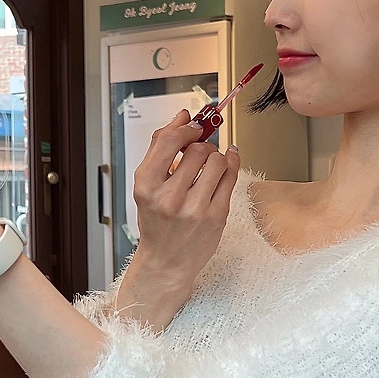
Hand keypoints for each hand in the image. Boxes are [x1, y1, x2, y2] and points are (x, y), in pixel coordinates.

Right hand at [115, 109, 239, 328]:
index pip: (169, 141)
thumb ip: (161, 149)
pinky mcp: (216, 216)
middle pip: (198, 149)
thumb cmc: (157, 222)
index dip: (184, 128)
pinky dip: (232, 163)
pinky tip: (228, 162)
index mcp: (146, 186)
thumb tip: (182, 116)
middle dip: (202, 145)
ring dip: (216, 156)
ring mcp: (195, 208)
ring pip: (218, 160)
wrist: (167, 261)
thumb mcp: (147, 185)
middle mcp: (169, 197)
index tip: (191, 127)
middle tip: (199, 152)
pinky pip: (231, 177)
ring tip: (209, 164)